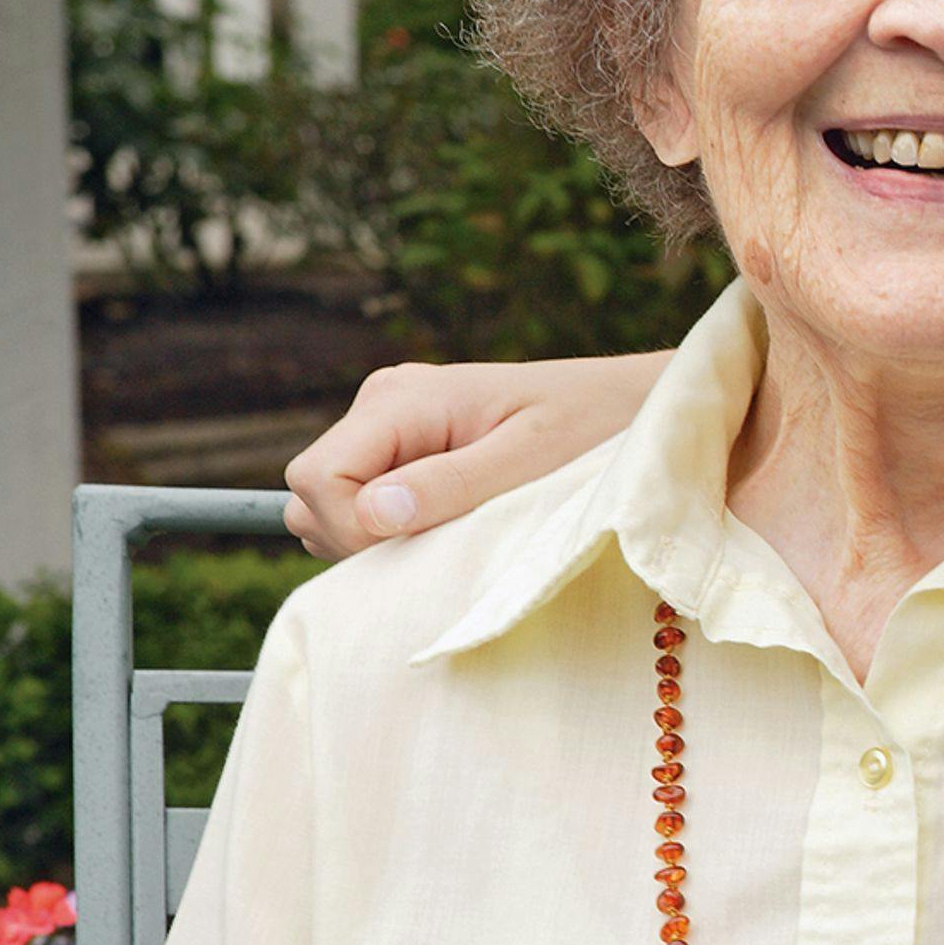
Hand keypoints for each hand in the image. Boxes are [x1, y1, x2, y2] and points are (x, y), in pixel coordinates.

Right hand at [283, 353, 671, 558]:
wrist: (631, 402)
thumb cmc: (593, 424)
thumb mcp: (530, 458)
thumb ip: (452, 484)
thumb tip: (373, 514)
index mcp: (402, 398)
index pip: (316, 477)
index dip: (351, 527)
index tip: (416, 546)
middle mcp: (383, 404)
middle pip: (312, 495)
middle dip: (358, 537)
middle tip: (442, 543)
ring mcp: (390, 427)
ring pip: (330, 506)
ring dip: (376, 537)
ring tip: (454, 529)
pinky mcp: (405, 450)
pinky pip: (363, 504)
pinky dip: (393, 529)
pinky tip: (450, 524)